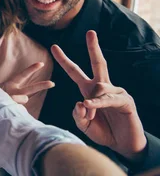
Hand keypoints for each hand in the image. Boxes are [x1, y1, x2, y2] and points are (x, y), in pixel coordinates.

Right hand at [0, 62, 54, 104]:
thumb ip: (18, 97)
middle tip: (53, 83)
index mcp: (11, 85)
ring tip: (10, 102)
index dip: (31, 69)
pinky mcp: (7, 104)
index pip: (23, 75)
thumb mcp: (7, 95)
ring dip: (19, 102)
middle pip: (30, 88)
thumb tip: (27, 98)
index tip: (41, 64)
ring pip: (23, 99)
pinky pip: (16, 108)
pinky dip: (13, 109)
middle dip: (41, 86)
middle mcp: (11, 90)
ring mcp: (9, 97)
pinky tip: (5, 109)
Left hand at [51, 30, 146, 160]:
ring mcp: (115, 92)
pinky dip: (98, 103)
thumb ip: (77, 114)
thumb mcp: (83, 124)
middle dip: (94, 47)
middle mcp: (102, 87)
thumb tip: (81, 102)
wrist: (123, 145)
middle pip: (98, 63)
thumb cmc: (103, 132)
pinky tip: (91, 105)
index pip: (74, 71)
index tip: (53, 46)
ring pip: (98, 87)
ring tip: (92, 117)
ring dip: (91, 104)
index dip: (64, 60)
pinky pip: (108, 98)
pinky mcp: (125, 100)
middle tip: (90, 32)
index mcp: (88, 90)